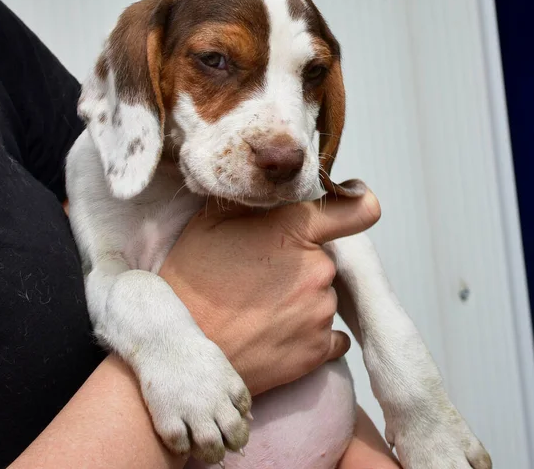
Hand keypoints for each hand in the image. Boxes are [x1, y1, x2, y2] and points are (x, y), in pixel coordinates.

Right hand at [160, 190, 380, 394]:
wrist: (182, 348)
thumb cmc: (191, 282)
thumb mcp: (211, 223)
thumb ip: (254, 202)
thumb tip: (274, 190)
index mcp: (296, 230)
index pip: (358, 210)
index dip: (358, 204)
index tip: (352, 207)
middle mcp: (318, 269)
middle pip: (325, 257)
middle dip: (301, 261)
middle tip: (262, 276)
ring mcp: (321, 312)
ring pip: (322, 295)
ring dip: (301, 299)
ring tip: (259, 308)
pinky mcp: (319, 350)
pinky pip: (329, 334)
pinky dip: (309, 332)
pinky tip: (276, 331)